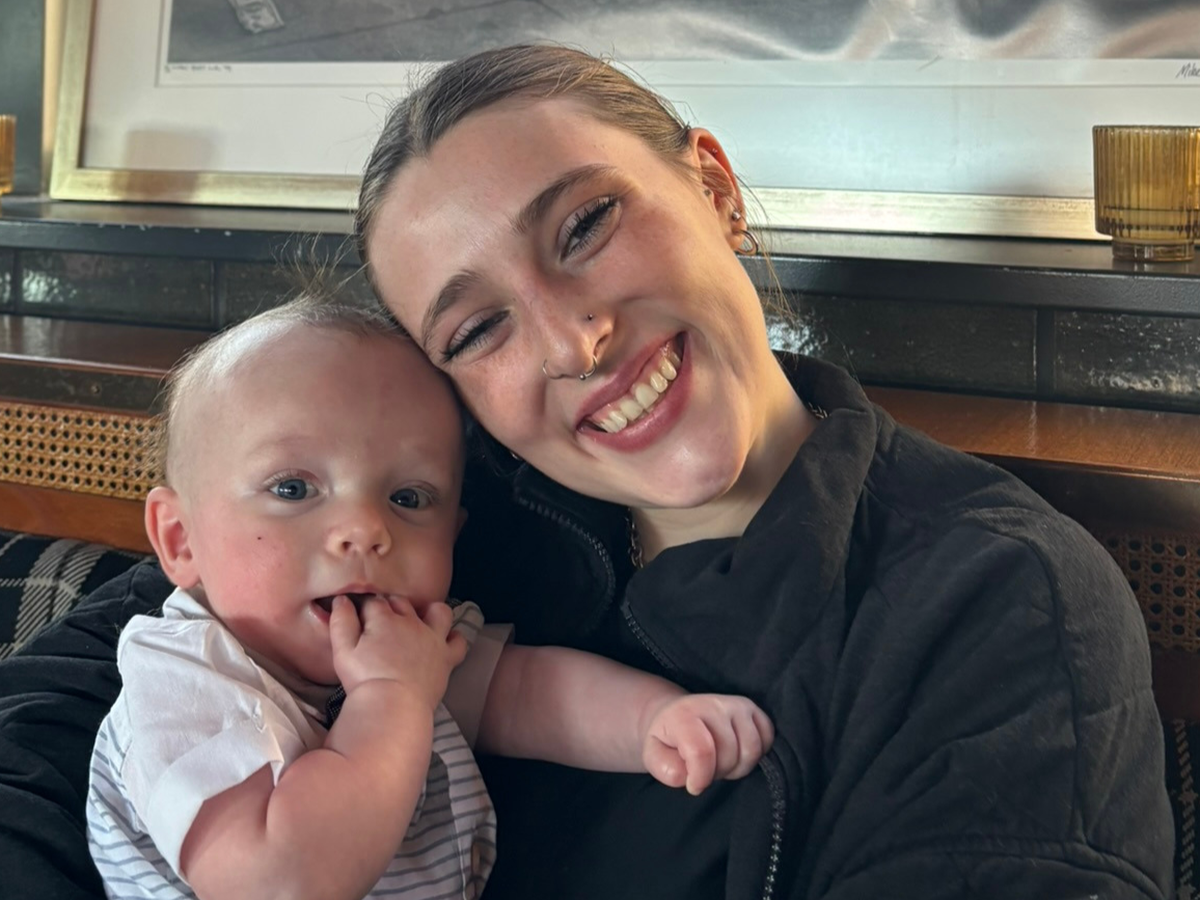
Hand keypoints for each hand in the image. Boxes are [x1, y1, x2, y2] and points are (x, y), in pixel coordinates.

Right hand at [329, 596, 467, 708]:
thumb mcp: (343, 650)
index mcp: (384, 619)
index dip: (366, 608)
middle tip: (383, 625)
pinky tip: (445, 642)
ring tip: (420, 623)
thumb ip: (341, 622)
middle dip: (392, 607)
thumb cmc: (363, 680)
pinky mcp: (446, 658)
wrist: (393, 705)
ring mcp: (432, 639)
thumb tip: (341, 600)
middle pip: (402, 603)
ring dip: (430, 612)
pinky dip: (453, 639)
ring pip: (438, 612)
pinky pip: (458, 641)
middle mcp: (411, 622)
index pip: (374, 602)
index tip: (361, 618)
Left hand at [642, 694, 773, 795]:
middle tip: (706, 770)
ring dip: (737, 767)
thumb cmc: (667, 740)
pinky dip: (756, 754)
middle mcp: (714, 704)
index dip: (700, 777)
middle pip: (730, 754)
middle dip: (718, 772)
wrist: (676, 715)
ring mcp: (737, 705)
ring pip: (752, 750)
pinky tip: (737, 753)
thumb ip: (666, 769)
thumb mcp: (653, 756)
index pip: (702, 752)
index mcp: (684, 714)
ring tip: (720, 763)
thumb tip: (689, 777)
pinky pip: (768, 739)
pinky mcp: (754, 710)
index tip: (693, 785)